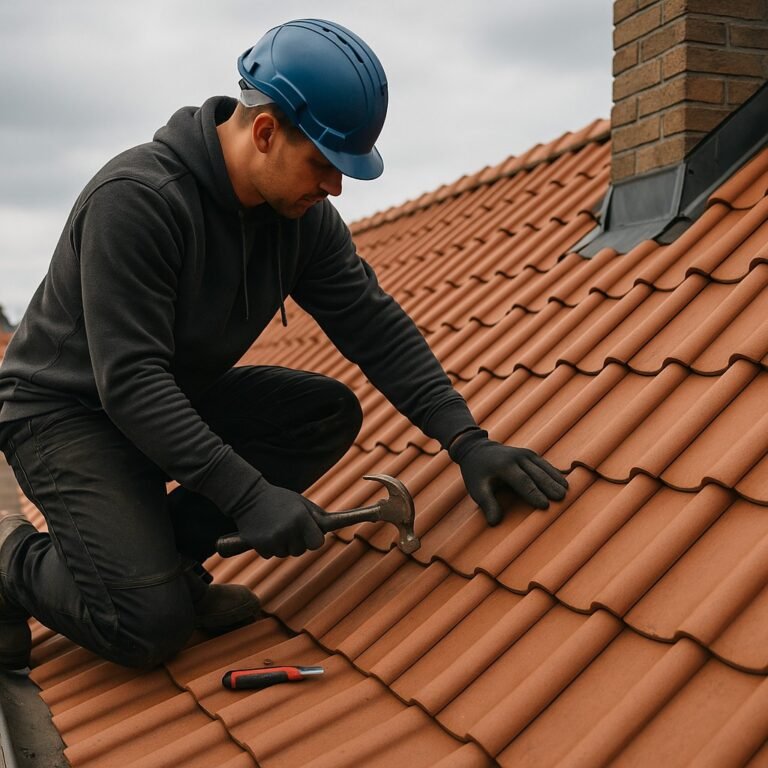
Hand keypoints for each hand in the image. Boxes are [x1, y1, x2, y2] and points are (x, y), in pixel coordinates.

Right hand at [231, 478, 324, 557]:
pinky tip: (266, 532)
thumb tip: (335, 527)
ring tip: (276, 527)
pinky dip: (270, 547)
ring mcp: (273, 539)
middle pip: (301, 550)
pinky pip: (272, 555)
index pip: (317, 543)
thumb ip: (317, 516)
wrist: (248, 497)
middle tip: (289, 526)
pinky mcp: (260, 546)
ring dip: (283, 545)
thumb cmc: (279, 499)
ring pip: (286, 553)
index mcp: (301, 518)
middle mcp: (289, 530)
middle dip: (298, 542)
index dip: (314, 539)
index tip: (311, 534)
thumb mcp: (301, 502)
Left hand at [449, 429, 567, 525]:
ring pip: (543, 468)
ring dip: (555, 479)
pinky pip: (544, 464)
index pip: (522, 481)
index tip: (545, 506)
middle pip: (536, 474)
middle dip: (549, 486)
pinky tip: (563, 482)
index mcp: (504, 466)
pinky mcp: (529, 454)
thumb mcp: (477, 488)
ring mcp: (524, 454)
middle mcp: (516, 458)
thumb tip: (494, 523)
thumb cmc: (477, 473)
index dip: (534, 494)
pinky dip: (554, 472)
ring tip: (566, 492)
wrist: (477, 449)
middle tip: (562, 499)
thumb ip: (487, 504)